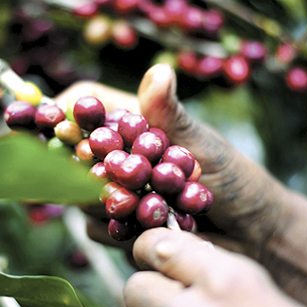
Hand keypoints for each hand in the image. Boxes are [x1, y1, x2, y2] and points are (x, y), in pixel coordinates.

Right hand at [57, 64, 289, 258]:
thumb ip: (172, 116)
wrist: (254, 236)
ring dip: (112, 204)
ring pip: (81, 197)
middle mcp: (120, 156)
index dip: (63, 112)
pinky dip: (122, 232)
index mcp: (136, 123)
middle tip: (106, 180)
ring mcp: (118, 192)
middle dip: (83, 170)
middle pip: (73, 154)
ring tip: (153, 209)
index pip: (87, 105)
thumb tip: (160, 71)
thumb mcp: (205, 145)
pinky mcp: (121, 227)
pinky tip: (153, 231)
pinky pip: (100, 230)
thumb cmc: (236, 180)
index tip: (52, 125)